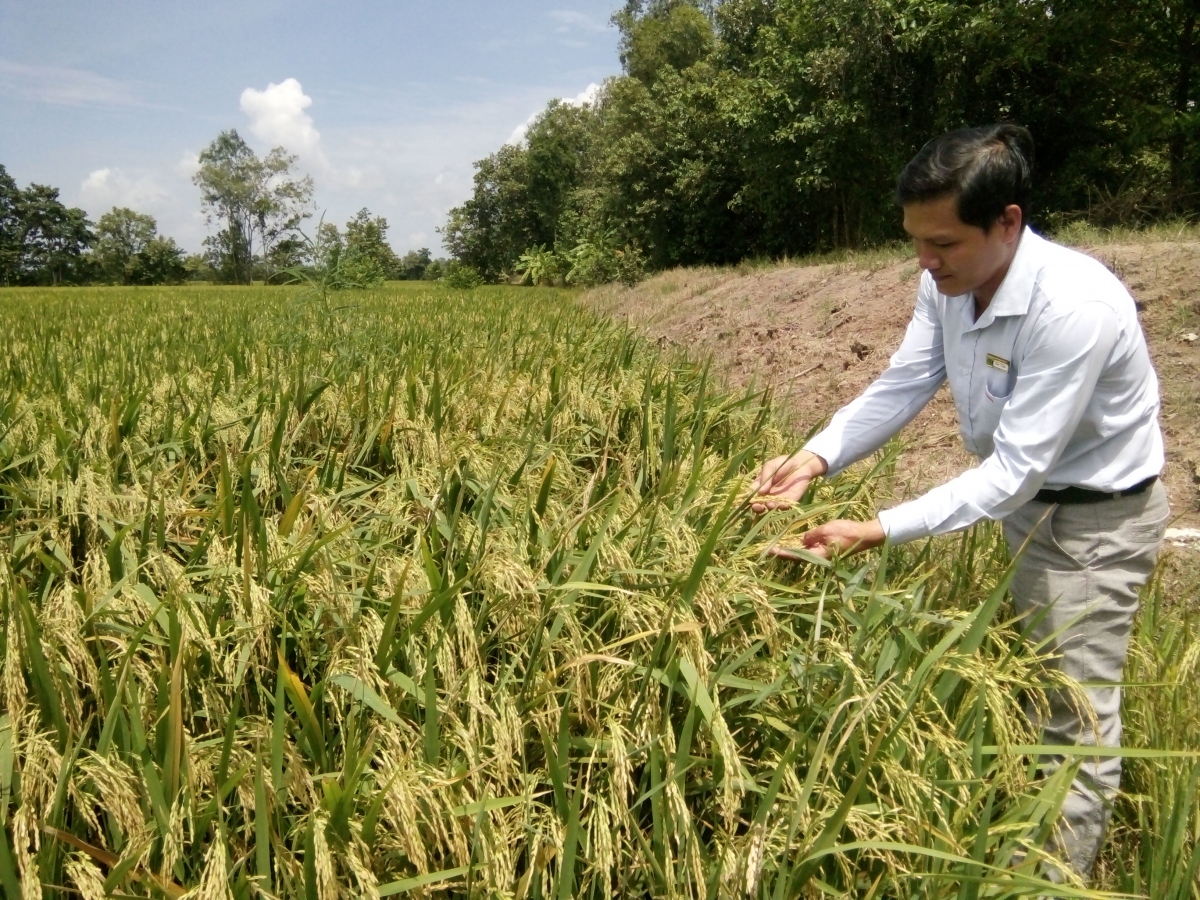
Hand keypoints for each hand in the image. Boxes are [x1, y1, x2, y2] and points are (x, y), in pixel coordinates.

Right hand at [749, 450, 827, 512]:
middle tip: (757, 506)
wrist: (801, 463)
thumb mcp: (770, 466)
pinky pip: (784, 506)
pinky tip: (781, 504)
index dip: (748, 499)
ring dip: (768, 507)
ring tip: (769, 504)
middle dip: (757, 506)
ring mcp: (778, 498)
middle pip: (759, 504)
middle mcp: (768, 494)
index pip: (752, 494)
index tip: (746, 501)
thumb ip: (765, 477)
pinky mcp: (790, 500)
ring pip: (771, 507)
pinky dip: (781, 506)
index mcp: (760, 486)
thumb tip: (759, 491)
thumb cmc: (783, 463)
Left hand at [768, 518, 885, 560]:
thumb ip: (811, 535)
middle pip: (796, 554)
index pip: (795, 554)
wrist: (865, 535)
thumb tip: (802, 540)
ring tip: (776, 542)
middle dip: (783, 550)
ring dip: (791, 546)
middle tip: (766, 547)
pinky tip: (793, 538)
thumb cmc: (846, 532)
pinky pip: (810, 547)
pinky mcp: (826, 549)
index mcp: (818, 555)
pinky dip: (801, 543)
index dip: (781, 552)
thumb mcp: (826, 530)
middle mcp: (819, 557)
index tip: (768, 550)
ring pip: (803, 550)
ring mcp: (823, 554)